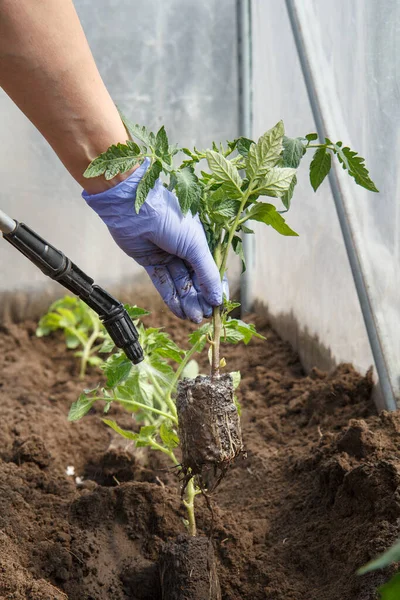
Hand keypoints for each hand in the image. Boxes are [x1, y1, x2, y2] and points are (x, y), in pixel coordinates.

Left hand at [83, 159, 224, 322]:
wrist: (134, 206)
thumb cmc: (171, 218)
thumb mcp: (196, 246)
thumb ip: (207, 273)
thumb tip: (218, 299)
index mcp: (201, 240)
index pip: (213, 269)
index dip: (216, 288)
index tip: (219, 306)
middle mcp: (185, 248)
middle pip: (196, 279)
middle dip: (200, 298)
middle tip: (204, 316)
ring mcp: (168, 254)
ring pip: (180, 283)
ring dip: (187, 301)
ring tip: (193, 318)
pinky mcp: (150, 260)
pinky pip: (163, 282)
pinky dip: (170, 298)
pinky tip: (179, 311)